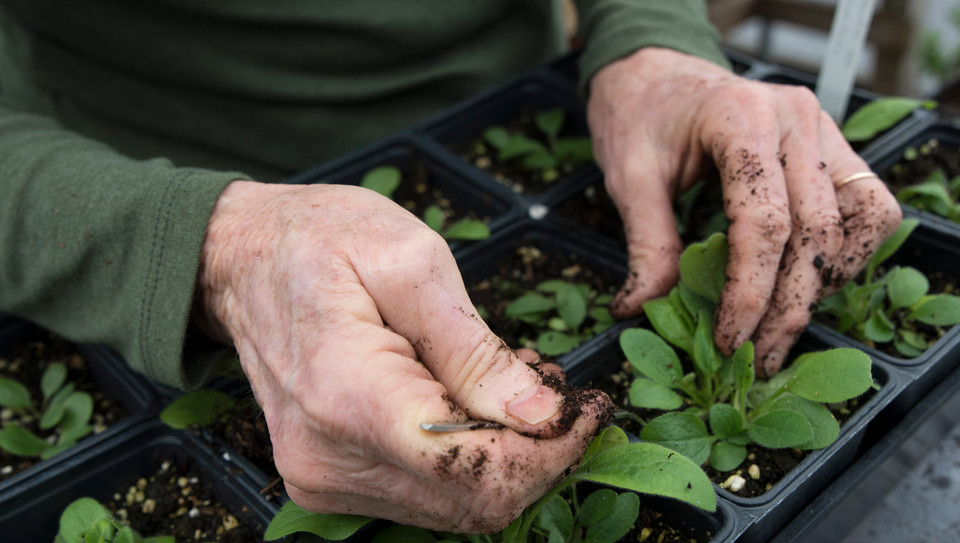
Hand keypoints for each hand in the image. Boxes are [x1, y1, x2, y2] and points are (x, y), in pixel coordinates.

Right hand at [194, 181, 610, 531]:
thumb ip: (475, 349)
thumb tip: (540, 415)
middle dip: (535, 454)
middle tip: (554, 388)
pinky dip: (468, 461)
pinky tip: (470, 403)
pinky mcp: (328, 482)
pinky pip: (425, 497)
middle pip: (471, 500)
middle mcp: (328, 457)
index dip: (547, 450)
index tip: (585, 407)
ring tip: (510, 384)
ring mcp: (323, 478)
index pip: (472, 466)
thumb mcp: (411, 262)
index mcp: (347, 394)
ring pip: (456, 509)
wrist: (243, 259)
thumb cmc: (323, 240)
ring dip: (505, 457)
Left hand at [587, 47, 901, 374]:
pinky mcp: (830, 146)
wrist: (656, 77)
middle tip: (757, 358)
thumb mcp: (629, 180)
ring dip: (823, 285)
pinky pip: (865, 207)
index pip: (765, 222)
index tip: (730, 338)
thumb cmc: (640, 120)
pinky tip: (807, 287)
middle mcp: (795, 119)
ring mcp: (821, 129)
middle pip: (815, 231)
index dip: (751, 291)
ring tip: (780, 331)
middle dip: (789, 306)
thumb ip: (647, 245)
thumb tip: (640, 309)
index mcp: (741, 119)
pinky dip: (845, 254)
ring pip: (855, 223)